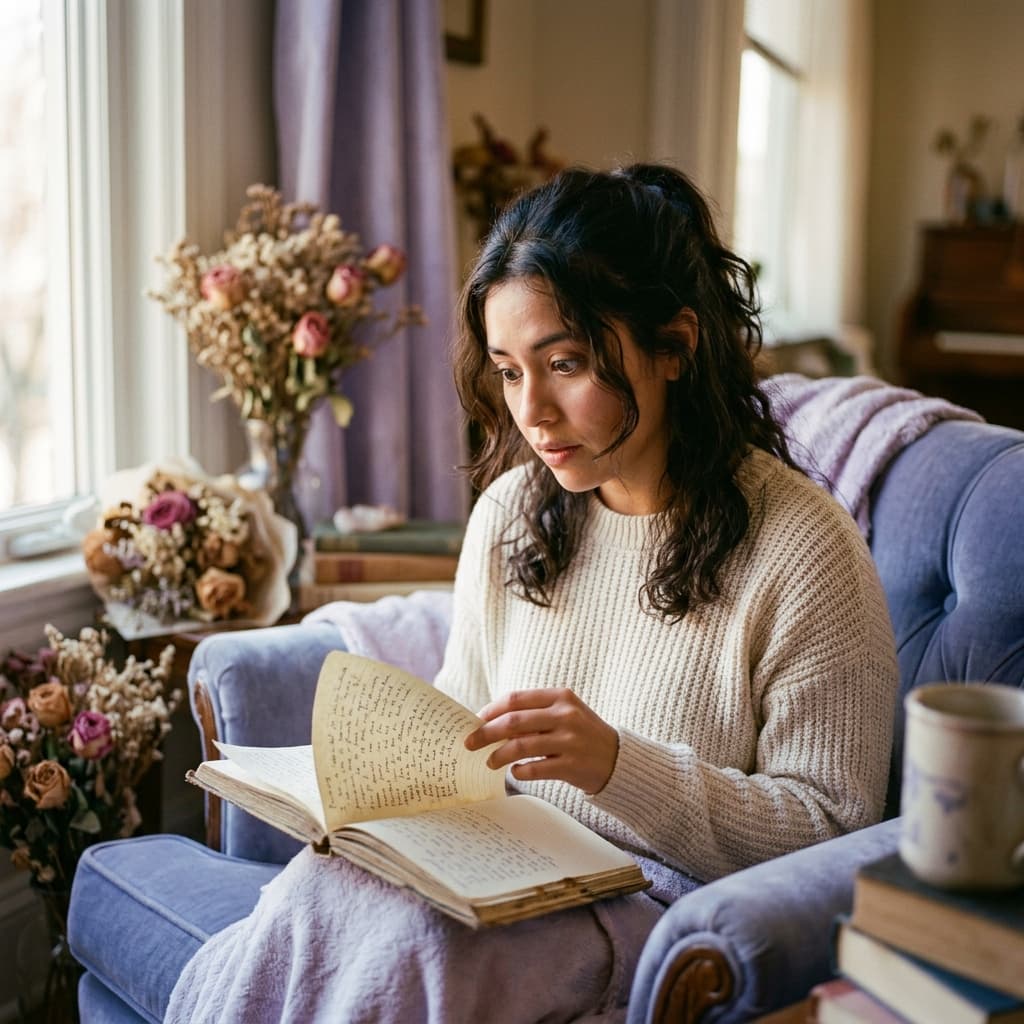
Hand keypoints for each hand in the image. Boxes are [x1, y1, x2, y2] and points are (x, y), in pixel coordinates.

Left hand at [464, 688, 618, 794]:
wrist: (619, 759)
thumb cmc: (582, 734)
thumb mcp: (564, 713)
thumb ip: (534, 714)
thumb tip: (490, 722)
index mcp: (560, 697)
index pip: (515, 699)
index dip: (490, 711)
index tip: (475, 721)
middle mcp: (565, 715)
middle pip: (513, 721)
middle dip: (486, 733)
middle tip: (469, 743)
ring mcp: (570, 740)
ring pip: (521, 746)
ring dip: (499, 755)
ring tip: (489, 762)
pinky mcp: (572, 765)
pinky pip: (535, 768)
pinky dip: (519, 771)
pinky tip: (515, 772)